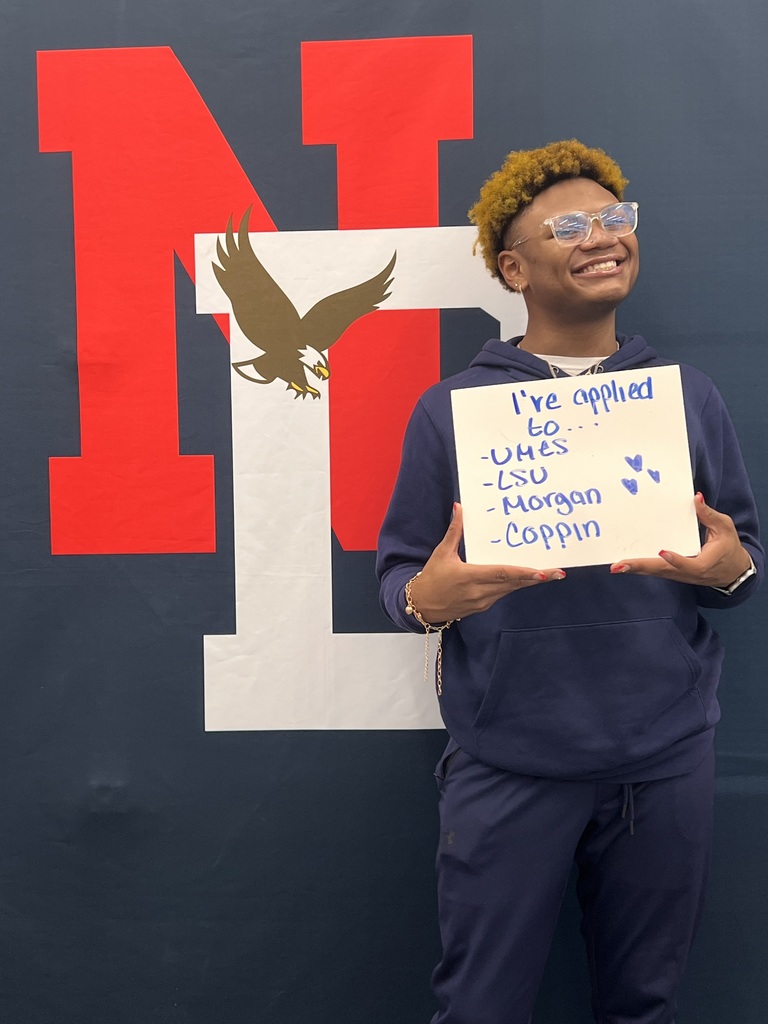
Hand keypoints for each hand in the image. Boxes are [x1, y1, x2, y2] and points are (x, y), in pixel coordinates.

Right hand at [408, 503, 565, 622]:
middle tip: (558, 572)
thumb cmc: (431, 578)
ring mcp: (482, 602)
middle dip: (537, 578)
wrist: (422, 606)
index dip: (523, 573)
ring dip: (528, 581)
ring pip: (511, 590)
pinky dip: (515, 585)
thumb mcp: (442, 553)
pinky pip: (503, 594)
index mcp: (469, 577)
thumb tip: (459, 508)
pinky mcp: (483, 607)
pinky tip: (526, 578)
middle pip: (513, 584)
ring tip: (549, 573)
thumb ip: (454, 531)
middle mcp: (479, 592)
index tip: (542, 572)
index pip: (501, 574)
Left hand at [608, 492, 751, 587]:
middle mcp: (688, 573)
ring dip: (636, 569)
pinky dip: (640, 568)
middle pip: (663, 571)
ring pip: (655, 573)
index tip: (662, 552)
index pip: (689, 564)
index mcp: (704, 564)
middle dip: (640, 567)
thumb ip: (709, 515)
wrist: (732, 572)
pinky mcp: (672, 573)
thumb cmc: (728, 547)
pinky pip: (654, 571)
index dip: (676, 560)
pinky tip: (624, 565)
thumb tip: (696, 498)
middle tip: (619, 565)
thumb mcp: (724, 528)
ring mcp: (678, 575)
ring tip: (617, 566)